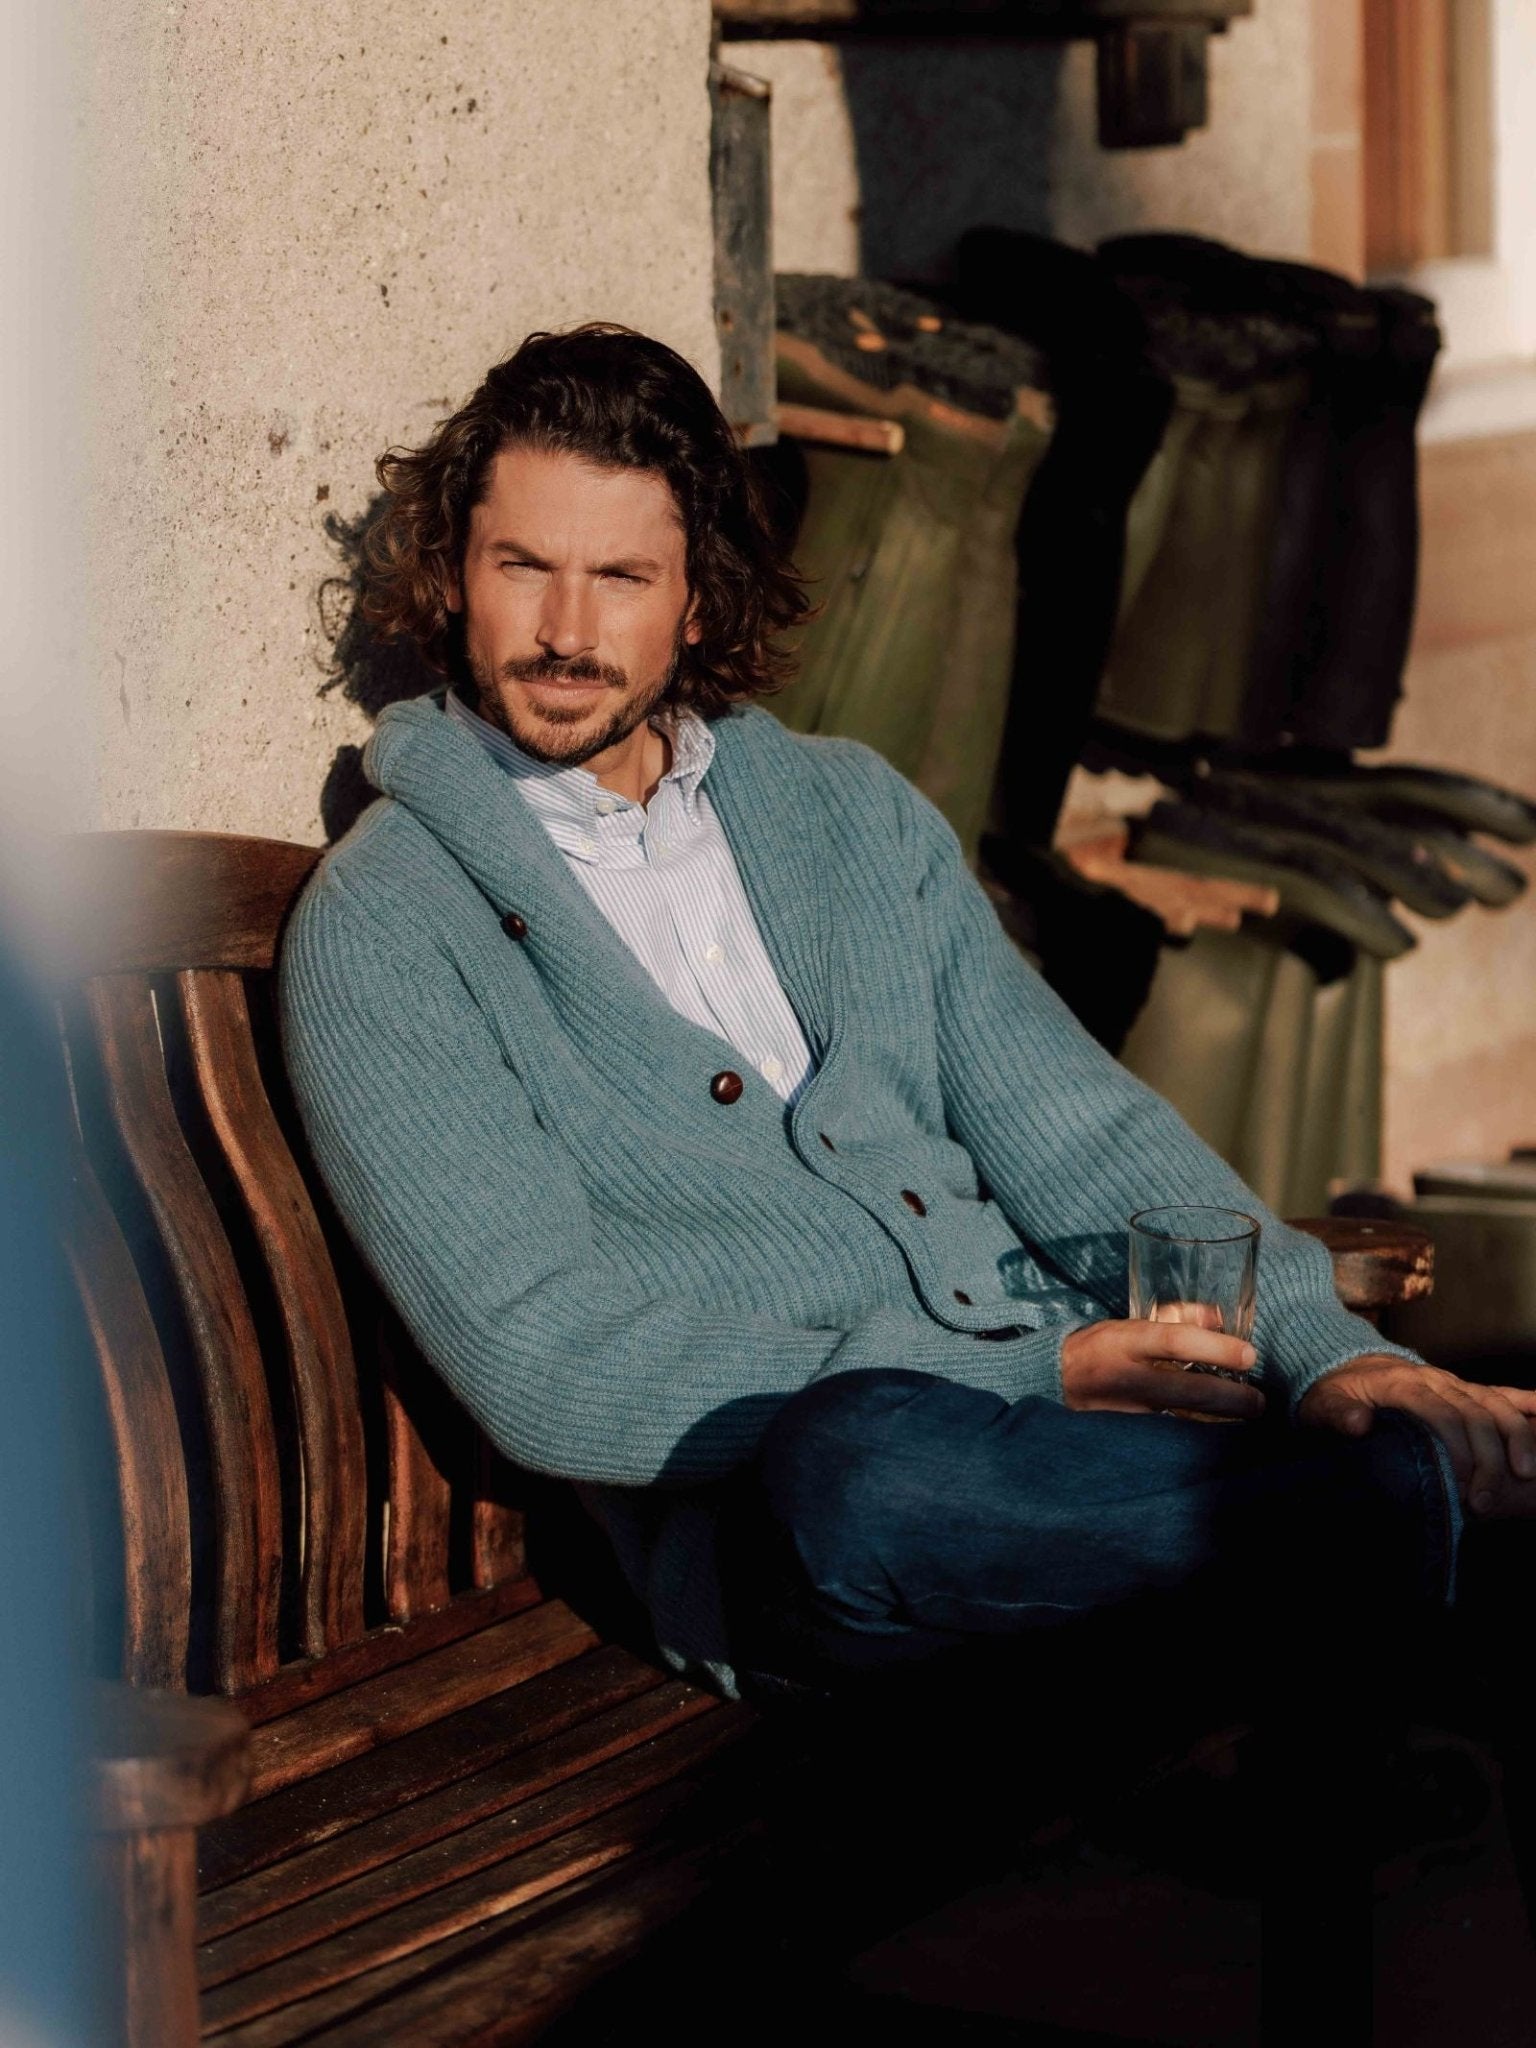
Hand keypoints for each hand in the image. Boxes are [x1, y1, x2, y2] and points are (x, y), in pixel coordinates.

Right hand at [1061, 1317, 1263, 1420]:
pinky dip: (1198, 1436)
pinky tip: (1220, 1436)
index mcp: (1126, 1342)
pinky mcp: (1128, 1437)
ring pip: (1183, 1422)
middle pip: (1188, 1391)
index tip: (1249, 1356)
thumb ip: (1177, 1315)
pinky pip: (1171, 1438)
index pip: (1174, 1342)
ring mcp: (1127, 1413)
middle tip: (1259, 1402)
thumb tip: (1221, 1316)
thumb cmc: (1101, 1347)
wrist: (1057, 1383)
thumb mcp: (1131, 1322)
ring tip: (1247, 1418)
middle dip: (1230, 1399)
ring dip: (1220, 1422)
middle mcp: (1127, 1379)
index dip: (1215, 1349)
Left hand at [1298, 1355, 1535, 1516]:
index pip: (1440, 1414)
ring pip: (1495, 1405)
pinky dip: (1528, 1404)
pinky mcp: (1464, 1390)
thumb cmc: (1333, 1391)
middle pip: (1474, 1414)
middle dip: (1487, 1458)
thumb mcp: (1321, 1403)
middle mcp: (1434, 1380)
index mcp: (1402, 1384)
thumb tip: (1358, 1423)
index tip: (1461, 1486)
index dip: (1456, 1449)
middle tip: (1485, 1501)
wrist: (1341, 1362)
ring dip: (1515, 1439)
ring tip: (1525, 1475)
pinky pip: (1502, 1394)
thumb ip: (1337, 1413)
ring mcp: (1453, 1384)